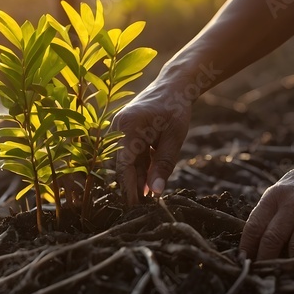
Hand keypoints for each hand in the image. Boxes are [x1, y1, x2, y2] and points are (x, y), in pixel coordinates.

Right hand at [112, 82, 191, 205]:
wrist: (173, 86)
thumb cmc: (176, 109)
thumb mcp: (174, 139)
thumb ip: (163, 165)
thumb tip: (155, 193)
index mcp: (128, 127)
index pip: (123, 166)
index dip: (127, 188)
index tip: (135, 208)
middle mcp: (117, 128)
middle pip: (119, 165)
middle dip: (130, 185)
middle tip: (144, 205)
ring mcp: (117, 129)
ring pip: (123, 161)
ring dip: (135, 177)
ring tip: (148, 195)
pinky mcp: (122, 132)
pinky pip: (127, 154)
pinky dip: (137, 166)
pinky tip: (148, 180)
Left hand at [240, 159, 293, 268]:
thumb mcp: (274, 195)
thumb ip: (264, 217)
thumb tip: (250, 249)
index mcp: (273, 198)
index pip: (254, 226)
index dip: (247, 246)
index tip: (244, 261)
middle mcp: (292, 206)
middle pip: (273, 238)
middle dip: (265, 260)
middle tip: (262, 274)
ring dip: (290, 265)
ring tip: (283, 277)